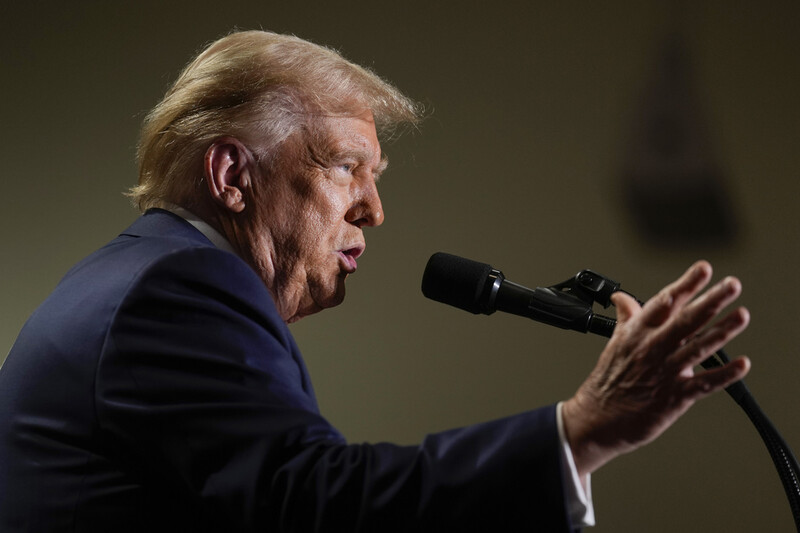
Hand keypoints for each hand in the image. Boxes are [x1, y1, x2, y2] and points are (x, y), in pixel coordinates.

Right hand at [562, 261, 750, 477]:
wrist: (595, 419)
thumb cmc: (606, 382)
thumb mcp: (613, 343)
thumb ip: (626, 318)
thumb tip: (621, 298)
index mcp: (637, 333)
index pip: (664, 302)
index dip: (686, 285)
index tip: (703, 269)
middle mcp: (651, 349)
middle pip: (686, 320)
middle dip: (711, 301)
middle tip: (732, 286)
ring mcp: (663, 372)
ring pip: (698, 348)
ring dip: (722, 331)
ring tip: (741, 316)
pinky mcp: (673, 397)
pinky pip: (703, 384)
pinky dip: (724, 375)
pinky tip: (742, 364)